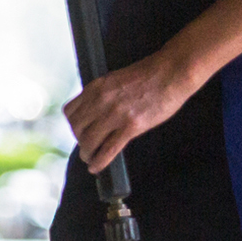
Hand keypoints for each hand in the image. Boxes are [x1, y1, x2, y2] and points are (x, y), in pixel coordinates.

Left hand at [64, 53, 195, 173]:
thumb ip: (103, 95)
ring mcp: (115, 114)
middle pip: (77, 128)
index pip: (70, 111)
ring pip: (89, 141)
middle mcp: (101, 100)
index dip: (73, 125)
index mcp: (96, 87)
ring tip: (90, 159)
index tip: (79, 131)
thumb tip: (97, 113)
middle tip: (86, 147)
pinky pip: (108, 149)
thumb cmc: (149, 75)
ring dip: (87, 154)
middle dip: (80, 141)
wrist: (171, 73)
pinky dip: (99, 162)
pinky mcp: (131, 126)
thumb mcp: (116, 79)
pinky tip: (96, 167)